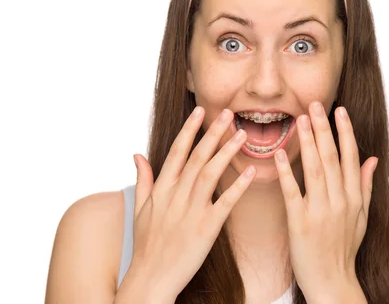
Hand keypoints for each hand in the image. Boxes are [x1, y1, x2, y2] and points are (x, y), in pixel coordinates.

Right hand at [126, 107, 254, 301]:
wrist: (151, 277)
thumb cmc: (146, 244)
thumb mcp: (139, 209)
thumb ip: (143, 180)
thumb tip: (137, 155)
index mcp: (161, 189)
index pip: (177, 152)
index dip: (189, 130)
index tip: (200, 110)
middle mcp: (176, 196)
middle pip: (197, 157)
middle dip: (213, 132)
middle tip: (229, 113)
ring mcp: (191, 211)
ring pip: (211, 174)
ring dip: (227, 152)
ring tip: (242, 134)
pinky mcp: (207, 228)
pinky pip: (225, 203)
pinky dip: (238, 186)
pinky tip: (251, 171)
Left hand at [274, 101, 376, 301]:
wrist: (333, 282)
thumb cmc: (345, 248)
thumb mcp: (362, 217)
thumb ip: (365, 186)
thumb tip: (372, 158)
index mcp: (354, 197)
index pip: (351, 157)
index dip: (345, 132)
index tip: (339, 110)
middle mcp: (340, 201)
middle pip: (332, 158)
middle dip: (323, 129)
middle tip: (314, 104)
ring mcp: (320, 211)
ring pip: (315, 170)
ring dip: (308, 143)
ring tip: (299, 119)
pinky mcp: (300, 222)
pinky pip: (293, 192)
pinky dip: (286, 172)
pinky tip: (279, 154)